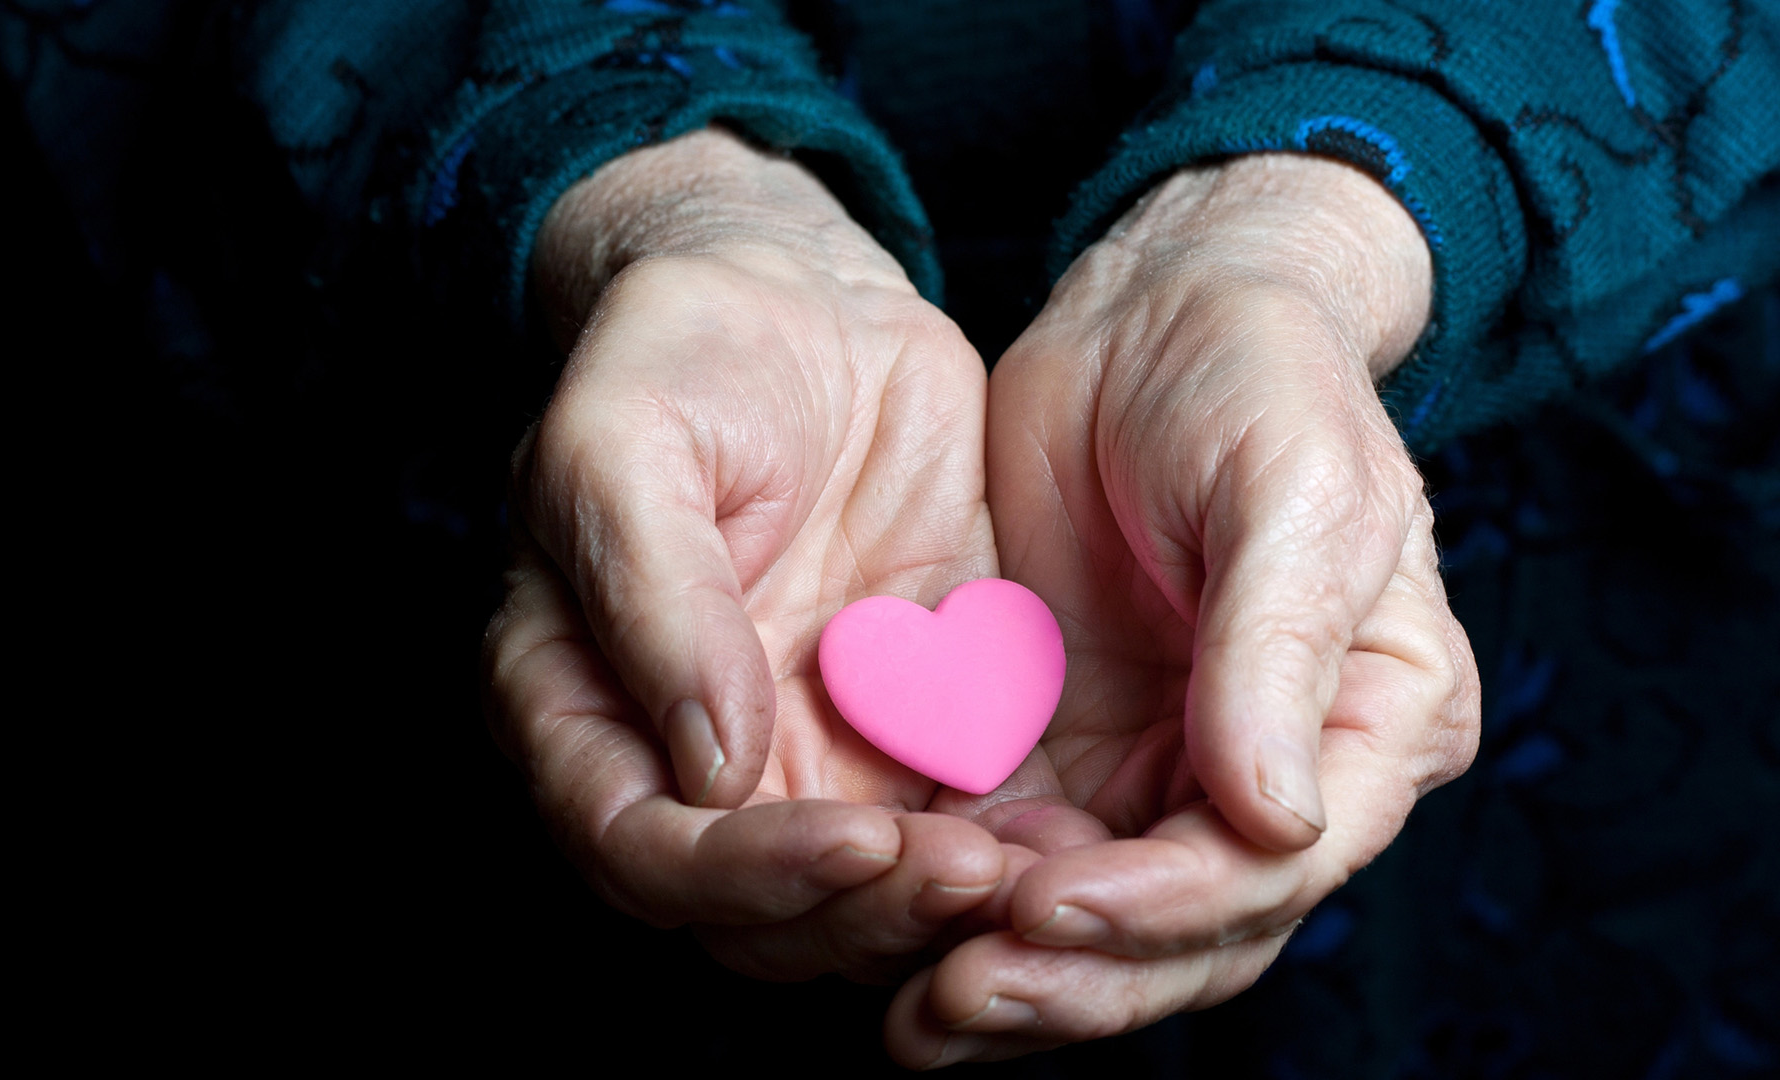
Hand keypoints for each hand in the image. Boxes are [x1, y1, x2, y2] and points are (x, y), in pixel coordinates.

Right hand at [484, 128, 1031, 981]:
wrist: (802, 303)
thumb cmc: (679, 356)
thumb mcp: (622, 441)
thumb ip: (653, 599)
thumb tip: (709, 768)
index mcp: (585, 713)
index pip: (643, 854)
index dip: (742, 875)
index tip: (856, 841)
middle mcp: (692, 763)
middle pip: (764, 915)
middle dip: (866, 912)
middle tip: (972, 872)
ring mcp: (810, 757)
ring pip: (869, 900)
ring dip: (946, 907)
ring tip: (1038, 870)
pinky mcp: (913, 731)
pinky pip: (961, 829)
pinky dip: (1014, 854)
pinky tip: (1080, 834)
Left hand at [887, 154, 1481, 1063]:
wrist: (1158, 310)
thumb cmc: (1259, 375)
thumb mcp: (1290, 489)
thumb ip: (1275, 649)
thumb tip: (1274, 822)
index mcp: (1370, 722)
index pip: (1273, 865)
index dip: (1163, 905)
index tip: (1049, 902)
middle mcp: (1276, 772)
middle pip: (1186, 931)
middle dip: (1077, 975)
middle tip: (958, 995)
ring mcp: (1165, 768)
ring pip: (1097, 920)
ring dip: (1011, 971)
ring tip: (915, 1009)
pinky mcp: (1069, 745)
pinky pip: (1017, 853)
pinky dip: (959, 905)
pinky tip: (885, 930)